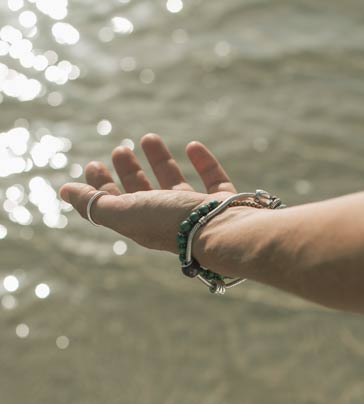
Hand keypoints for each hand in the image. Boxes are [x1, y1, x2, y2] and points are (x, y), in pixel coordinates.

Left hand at [59, 134, 238, 253]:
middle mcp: (169, 219)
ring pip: (176, 185)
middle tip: (119, 150)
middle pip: (143, 194)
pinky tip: (194, 145)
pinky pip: (213, 180)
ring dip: (160, 162)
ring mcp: (198, 212)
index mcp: (144, 224)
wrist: (223, 230)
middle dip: (128, 172)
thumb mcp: (125, 211)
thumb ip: (95, 203)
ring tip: (148, 137)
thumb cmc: (172, 221)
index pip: (116, 204)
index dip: (101, 186)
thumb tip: (64, 191)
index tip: (92, 165)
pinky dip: (204, 162)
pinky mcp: (224, 203)